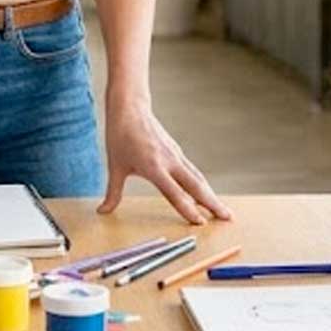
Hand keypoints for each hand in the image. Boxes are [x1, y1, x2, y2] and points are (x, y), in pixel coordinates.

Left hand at [98, 100, 230, 223]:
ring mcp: (175, 155)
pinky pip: (193, 171)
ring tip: (224, 211)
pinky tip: (207, 194)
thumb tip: (102, 211)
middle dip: (212, 203)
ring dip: (211, 195)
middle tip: (228, 218)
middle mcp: (169, 161)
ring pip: (198, 178)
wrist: (130, 108)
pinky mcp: (176, 152)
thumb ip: (113, 193)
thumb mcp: (114, 166)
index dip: (188, 209)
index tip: (201, 222)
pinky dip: (202, 184)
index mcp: (154, 167)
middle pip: (196, 186)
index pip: (175, 193)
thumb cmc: (120, 136)